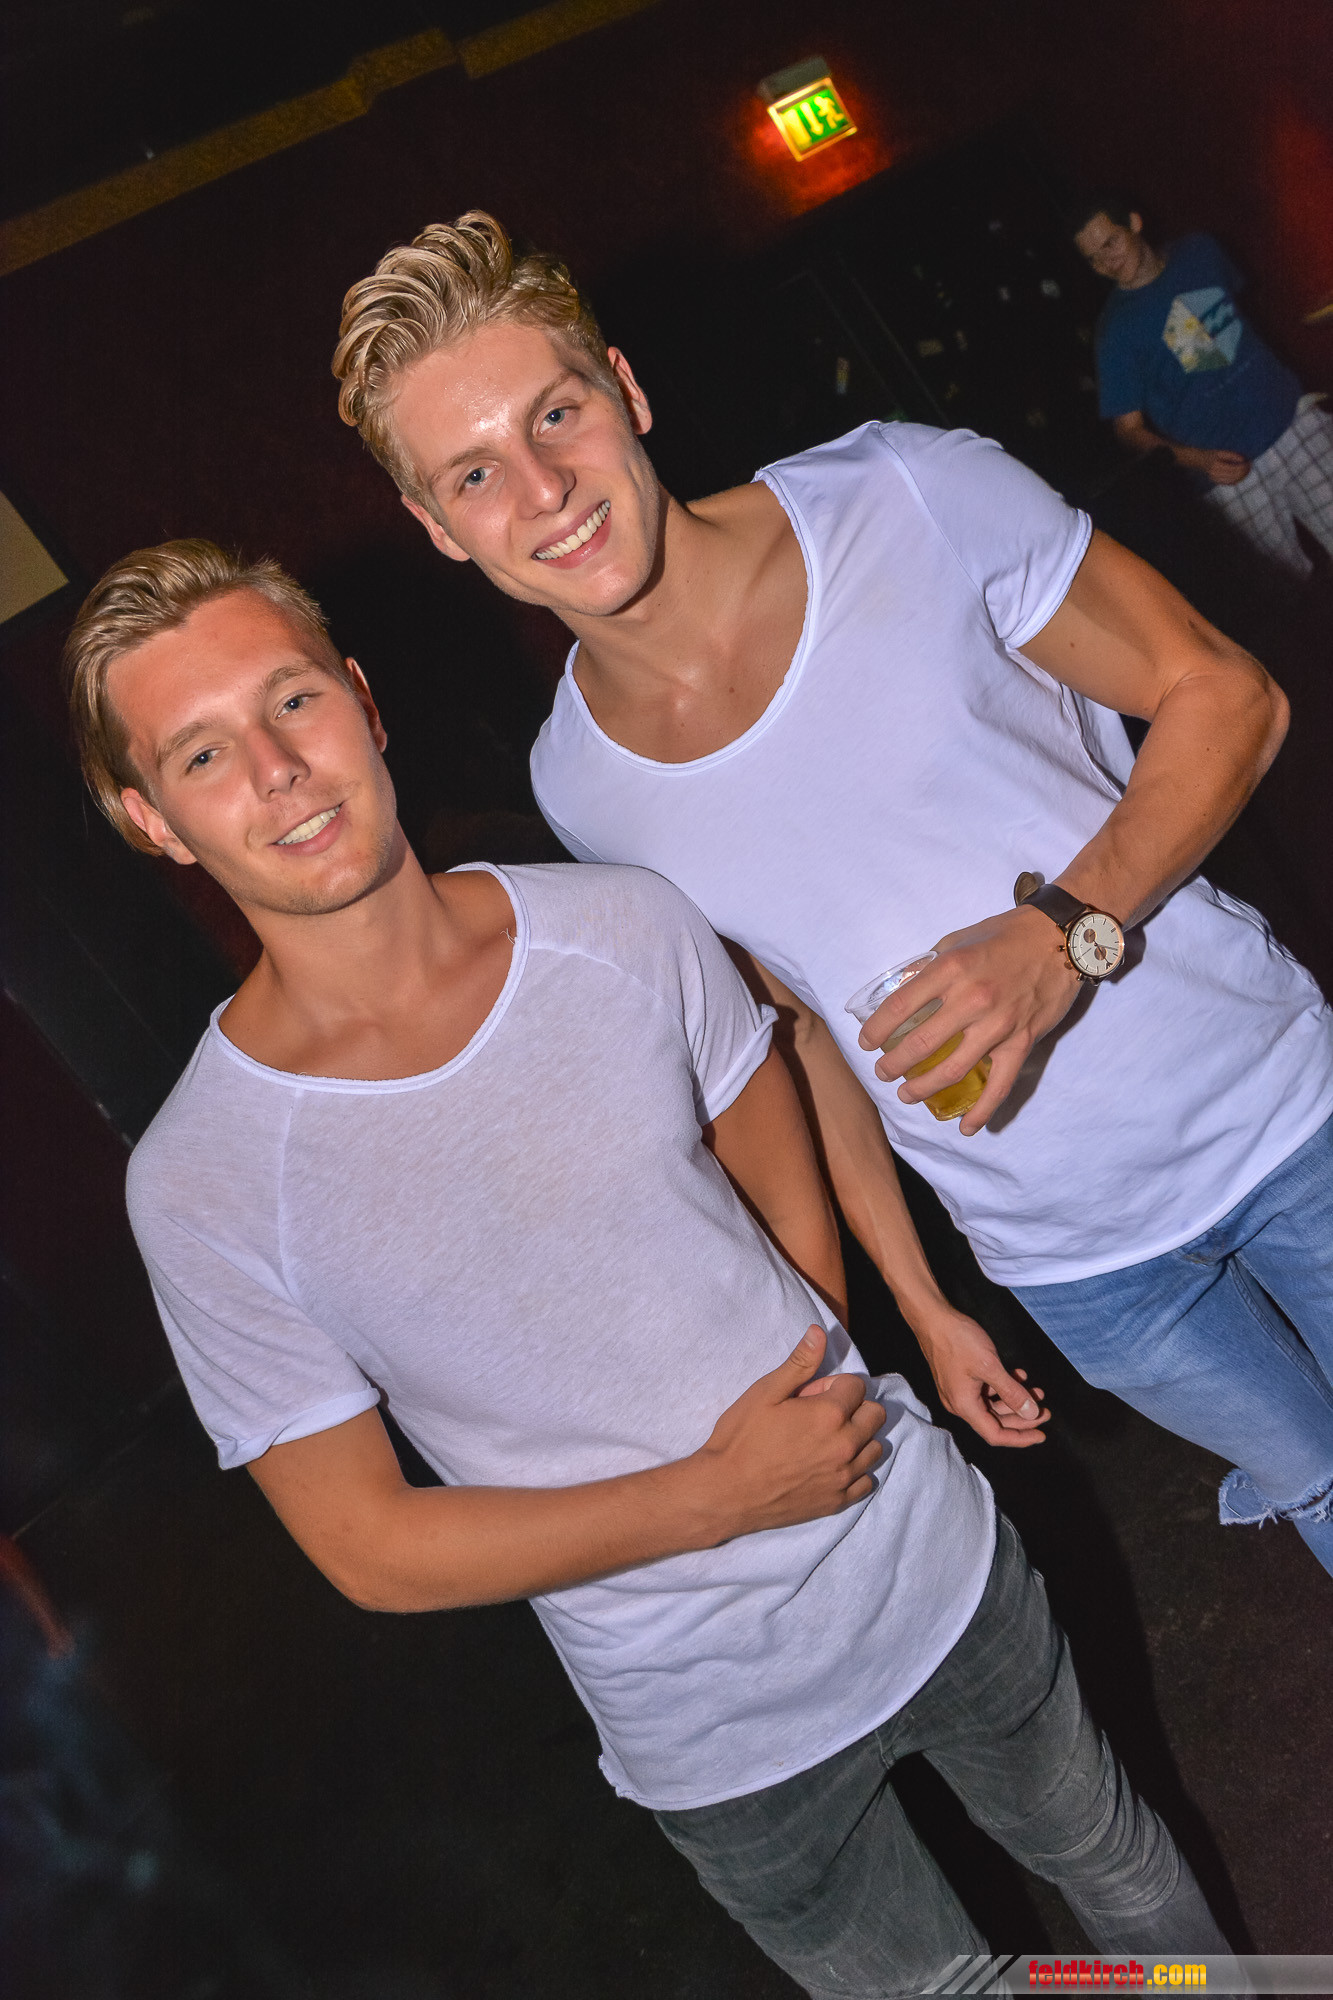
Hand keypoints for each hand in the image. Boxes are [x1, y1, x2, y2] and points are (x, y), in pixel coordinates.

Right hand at [692, 1326, 884, 1538]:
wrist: (726, 1492)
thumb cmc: (741, 1438)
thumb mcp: (765, 1393)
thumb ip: (799, 1363)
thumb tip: (819, 1332)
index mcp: (829, 1414)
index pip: (857, 1386)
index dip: (833, 1386)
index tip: (810, 1396)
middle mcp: (845, 1445)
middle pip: (875, 1415)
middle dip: (854, 1408)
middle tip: (821, 1416)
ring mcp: (844, 1476)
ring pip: (876, 1448)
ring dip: (859, 1439)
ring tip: (827, 1440)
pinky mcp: (838, 1501)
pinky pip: (867, 1481)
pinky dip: (856, 1470)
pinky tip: (831, 1466)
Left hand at [857, 904, 1079, 1134]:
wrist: (1060, 939)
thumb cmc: (1006, 935)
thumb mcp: (957, 940)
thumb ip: (929, 966)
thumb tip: (902, 988)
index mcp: (951, 970)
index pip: (900, 1007)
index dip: (877, 1029)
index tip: (867, 1043)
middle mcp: (972, 999)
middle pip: (920, 1044)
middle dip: (894, 1065)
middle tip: (883, 1072)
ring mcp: (998, 1025)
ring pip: (952, 1070)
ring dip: (923, 1088)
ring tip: (906, 1095)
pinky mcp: (1022, 1042)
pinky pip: (999, 1085)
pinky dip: (982, 1111)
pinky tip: (966, 1127)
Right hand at [913, 1310, 1049, 1447]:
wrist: (933, 1318)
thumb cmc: (956, 1340)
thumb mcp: (990, 1367)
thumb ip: (1011, 1392)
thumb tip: (1030, 1413)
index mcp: (965, 1405)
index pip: (996, 1434)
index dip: (1020, 1438)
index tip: (1041, 1435)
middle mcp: (960, 1403)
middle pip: (996, 1421)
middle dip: (1023, 1417)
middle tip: (1044, 1411)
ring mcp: (960, 1391)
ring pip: (993, 1404)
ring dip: (1015, 1399)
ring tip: (1036, 1391)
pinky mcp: (961, 1378)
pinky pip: (986, 1390)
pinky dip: (1003, 1386)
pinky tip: (1018, 1375)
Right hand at [1199, 448, 1250, 485]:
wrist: (1200, 461)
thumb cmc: (1212, 454)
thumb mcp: (1221, 452)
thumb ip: (1232, 456)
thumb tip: (1243, 460)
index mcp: (1216, 465)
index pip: (1233, 468)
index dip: (1242, 466)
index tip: (1249, 462)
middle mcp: (1215, 473)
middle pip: (1233, 475)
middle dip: (1243, 471)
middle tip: (1250, 466)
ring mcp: (1215, 479)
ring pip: (1232, 480)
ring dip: (1241, 476)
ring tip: (1248, 471)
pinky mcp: (1217, 481)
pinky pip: (1229, 483)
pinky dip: (1236, 480)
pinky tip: (1242, 476)